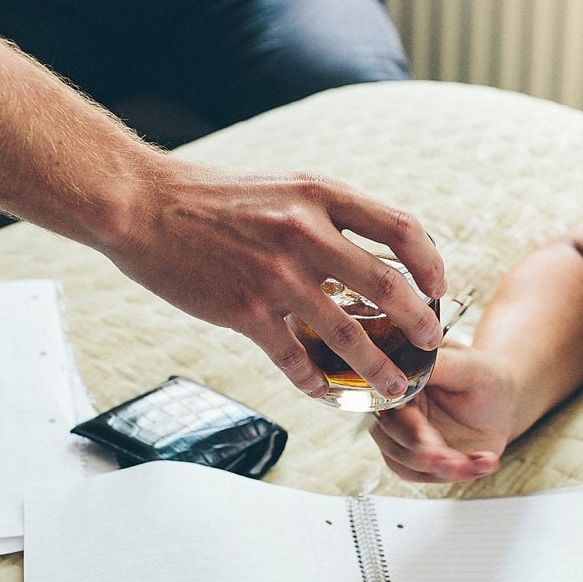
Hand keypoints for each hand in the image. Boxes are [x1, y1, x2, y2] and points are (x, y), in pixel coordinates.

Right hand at [102, 160, 447, 399]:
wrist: (143, 207)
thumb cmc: (208, 197)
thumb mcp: (280, 188)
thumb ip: (323, 215)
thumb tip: (363, 250)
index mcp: (320, 196)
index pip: (402, 228)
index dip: (431, 262)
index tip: (439, 286)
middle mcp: (306, 234)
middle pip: (389, 287)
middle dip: (420, 323)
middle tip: (431, 344)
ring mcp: (277, 276)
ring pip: (349, 335)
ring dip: (379, 368)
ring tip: (394, 387)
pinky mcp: (246, 312)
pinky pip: (294, 359)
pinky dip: (315, 382)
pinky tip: (323, 393)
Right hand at [368, 343, 521, 481]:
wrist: (503, 401)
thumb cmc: (485, 376)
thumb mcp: (467, 365)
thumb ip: (438, 367)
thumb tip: (408, 372)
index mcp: (401, 385)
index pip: (390, 411)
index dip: (408, 430)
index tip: (429, 442)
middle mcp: (397, 413)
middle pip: (393, 443)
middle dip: (423, 457)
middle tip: (450, 459)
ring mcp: (408, 439)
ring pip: (407, 466)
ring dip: (440, 471)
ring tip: (471, 464)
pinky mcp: (422, 460)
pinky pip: (428, 476)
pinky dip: (456, 475)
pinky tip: (482, 463)